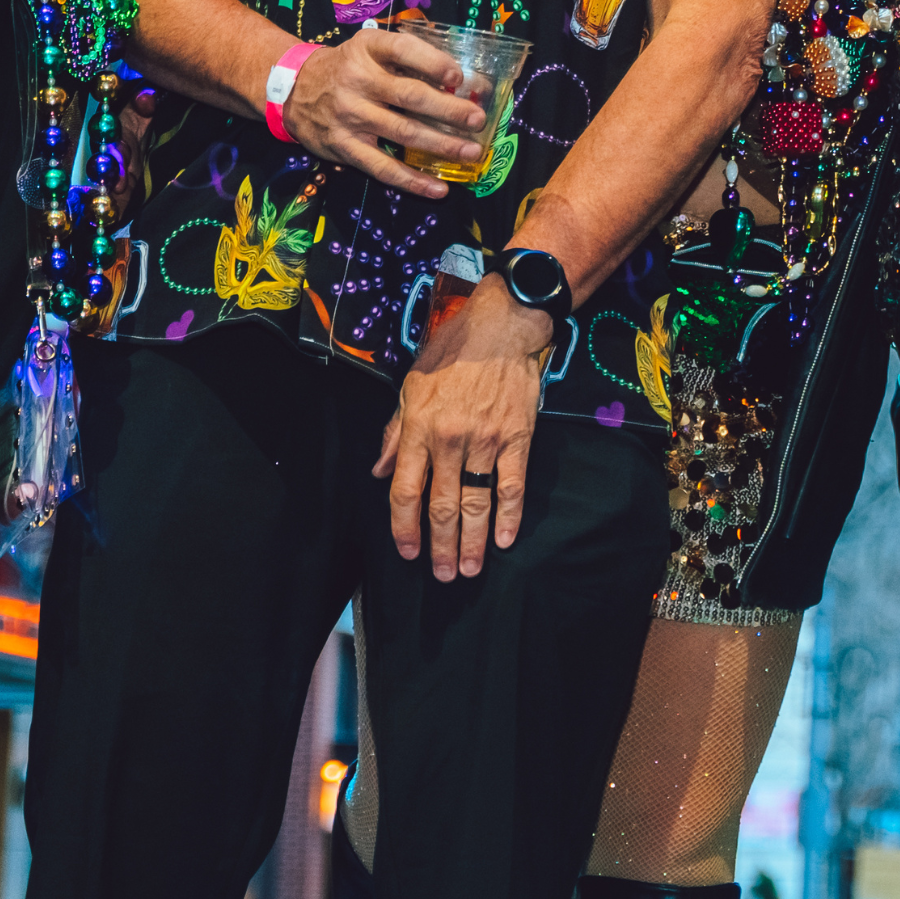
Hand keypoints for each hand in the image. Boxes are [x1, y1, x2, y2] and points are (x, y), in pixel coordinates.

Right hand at [279, 30, 490, 199]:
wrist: (294, 90)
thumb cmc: (349, 68)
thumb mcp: (371, 50)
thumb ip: (409, 59)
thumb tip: (465, 82)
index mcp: (368, 49)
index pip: (403, 50)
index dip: (434, 63)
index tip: (459, 78)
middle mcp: (358, 80)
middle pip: (410, 95)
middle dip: (449, 110)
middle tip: (478, 120)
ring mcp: (350, 115)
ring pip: (403, 132)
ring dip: (441, 144)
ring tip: (470, 152)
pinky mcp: (345, 146)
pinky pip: (383, 167)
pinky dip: (413, 181)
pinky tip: (439, 188)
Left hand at [378, 287, 551, 581]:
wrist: (503, 323)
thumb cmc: (453, 349)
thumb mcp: (411, 384)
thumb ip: (396, 431)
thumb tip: (382, 469)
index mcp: (419, 427)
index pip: (406, 489)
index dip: (405, 526)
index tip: (407, 551)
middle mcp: (450, 439)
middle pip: (441, 505)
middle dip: (440, 545)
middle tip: (443, 575)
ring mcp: (485, 440)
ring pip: (475, 502)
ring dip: (473, 540)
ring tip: (471, 568)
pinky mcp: (517, 437)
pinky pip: (512, 484)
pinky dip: (509, 515)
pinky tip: (506, 538)